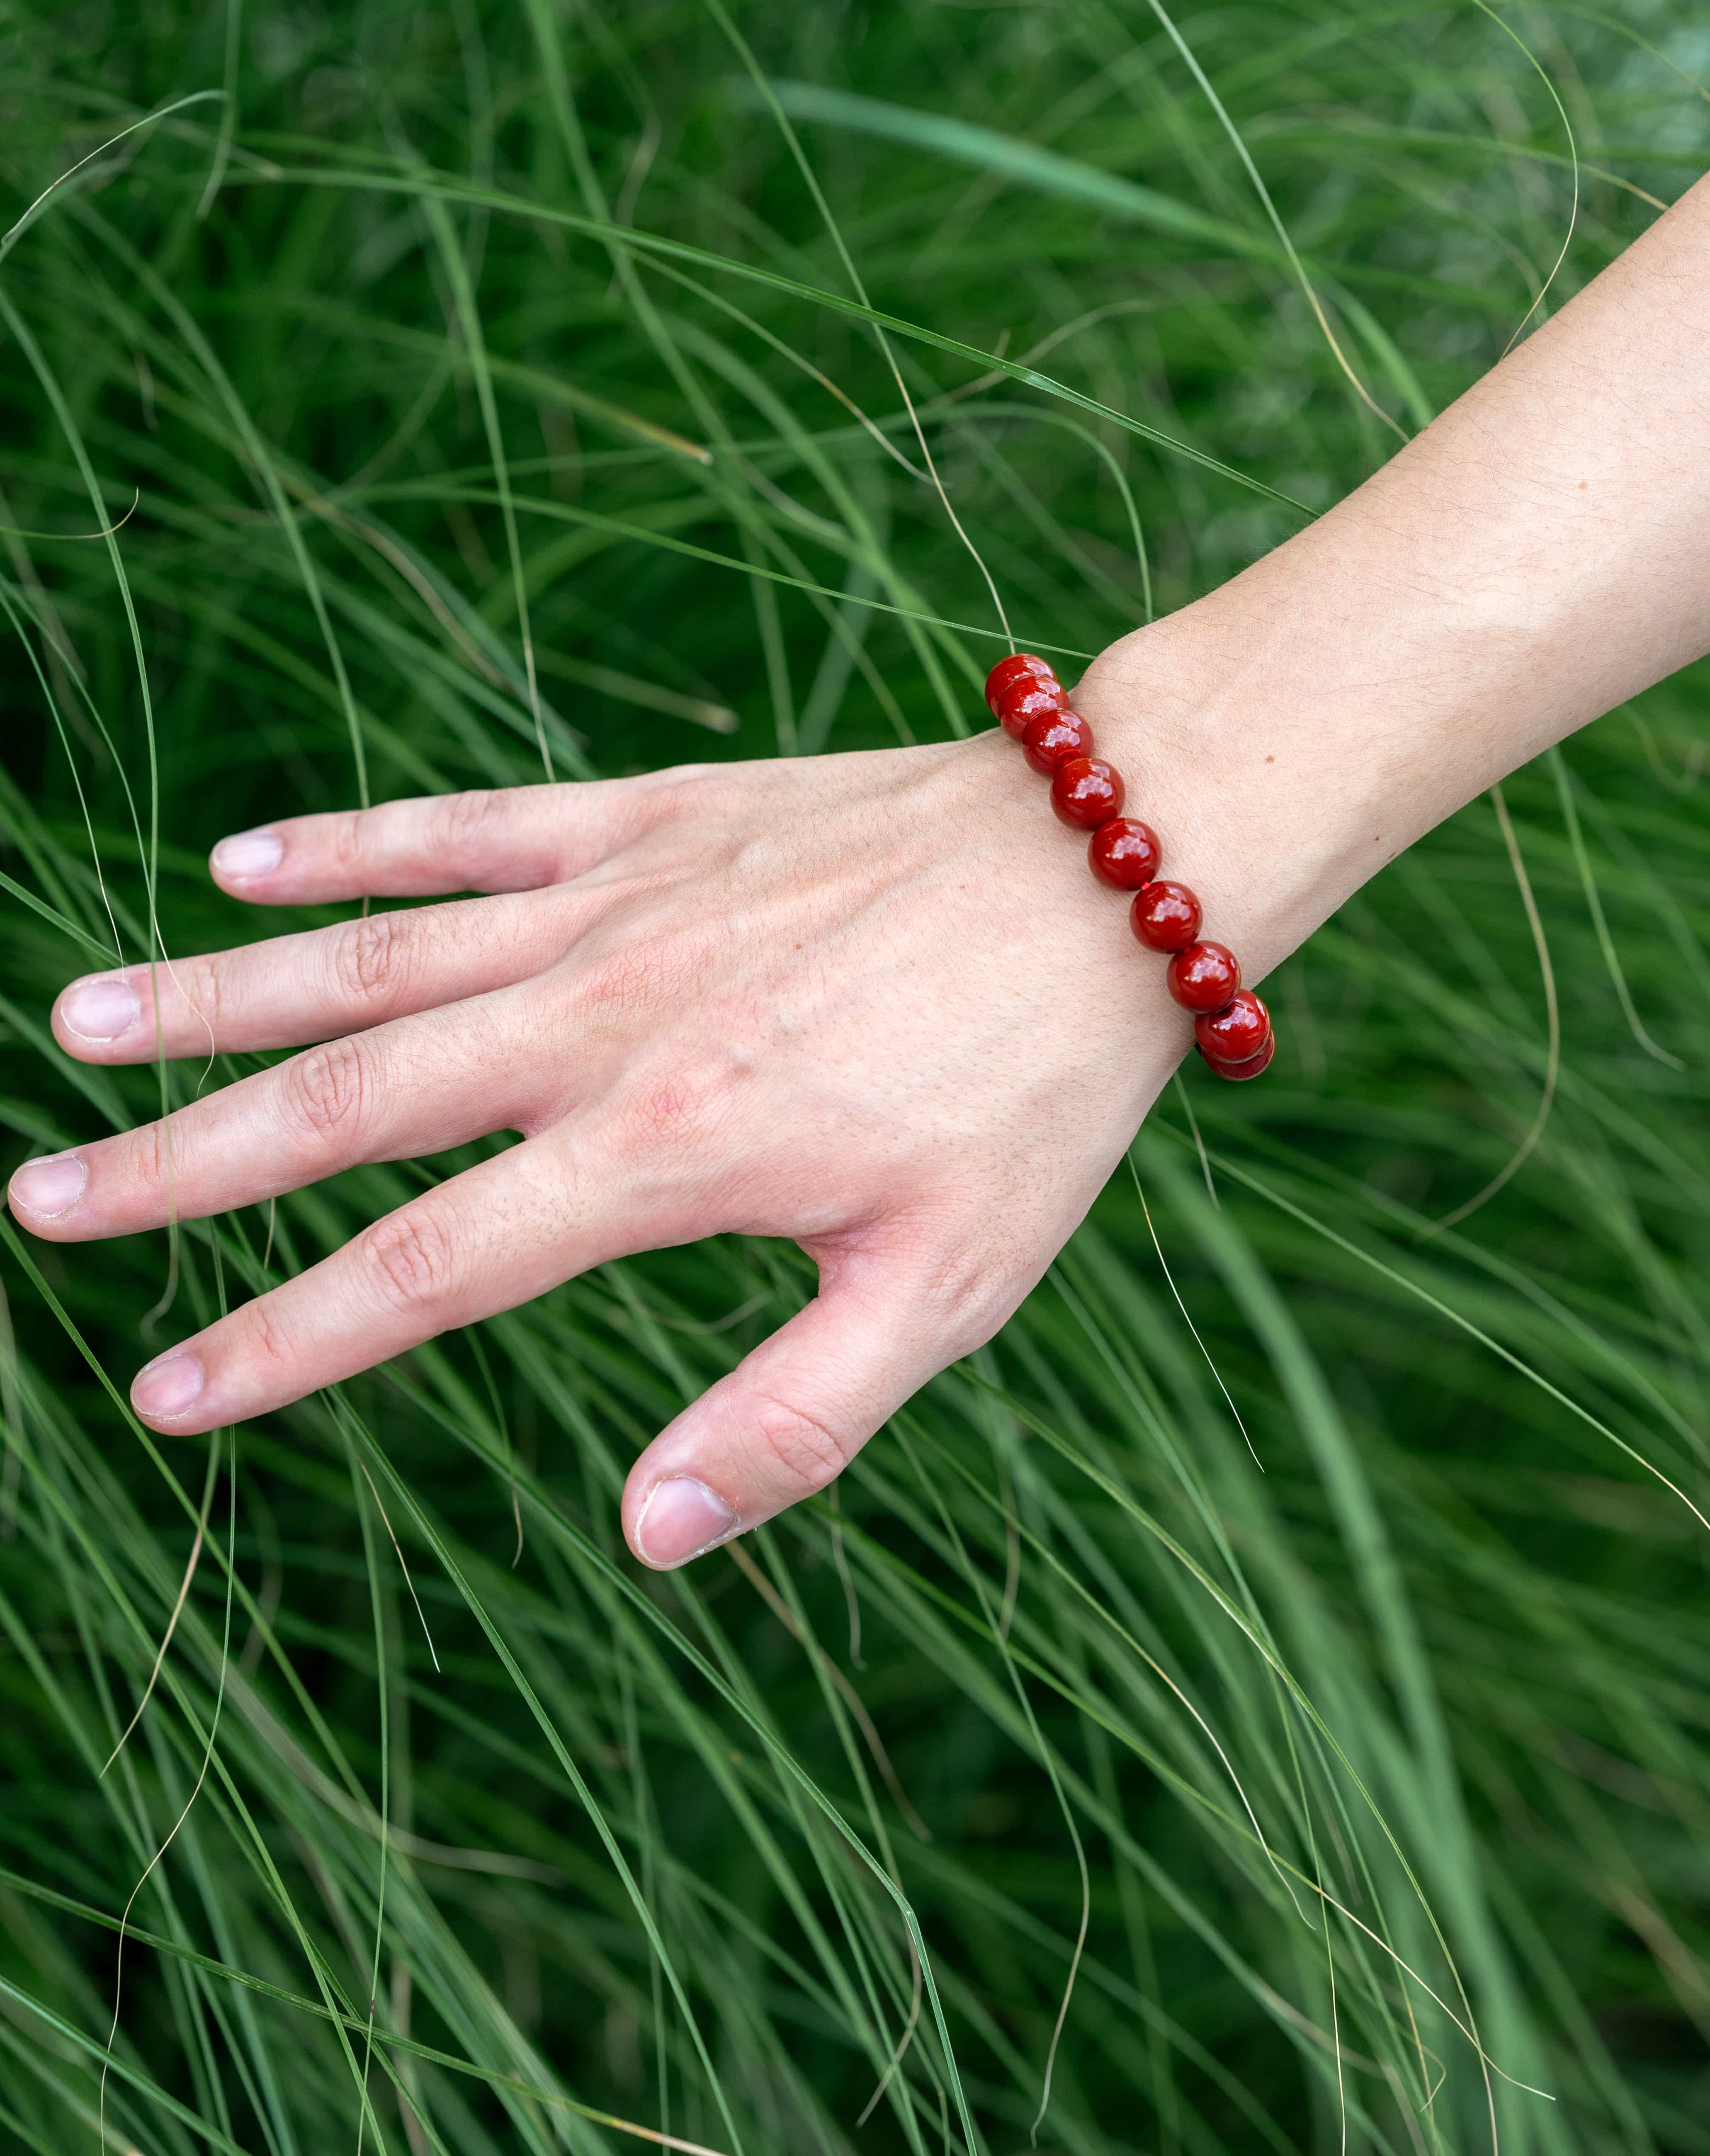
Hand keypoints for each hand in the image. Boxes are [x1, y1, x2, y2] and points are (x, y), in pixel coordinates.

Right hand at [7, 716, 1198, 1565]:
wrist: (1107, 870)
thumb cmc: (1033, 1091)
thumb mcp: (948, 1291)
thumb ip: (793, 1421)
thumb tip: (644, 1539)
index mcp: (664, 1154)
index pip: (424, 1269)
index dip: (282, 1337)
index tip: (162, 1387)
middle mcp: (602, 1023)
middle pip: (343, 1102)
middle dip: (180, 1158)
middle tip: (42, 1193)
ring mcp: (613, 905)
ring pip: (367, 956)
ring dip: (214, 996)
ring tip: (78, 1020)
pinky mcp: (648, 816)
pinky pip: (463, 827)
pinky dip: (347, 842)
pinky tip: (239, 862)